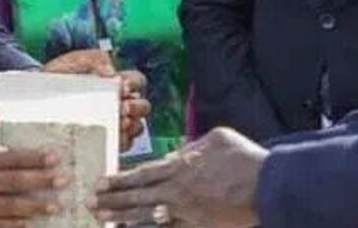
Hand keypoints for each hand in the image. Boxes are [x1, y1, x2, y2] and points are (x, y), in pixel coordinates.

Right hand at [0, 92, 63, 226]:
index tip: (54, 157)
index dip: (31, 158)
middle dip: (39, 182)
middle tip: (63, 181)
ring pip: (4, 208)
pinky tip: (31, 223)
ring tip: (55, 206)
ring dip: (32, 208)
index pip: (5, 158)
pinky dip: (12, 225)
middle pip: (9, 184)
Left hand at [42, 50, 151, 151]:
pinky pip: (123, 144)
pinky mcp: (105, 141)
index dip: (134, 85)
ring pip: (137, 127)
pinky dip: (123, 142)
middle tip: (122, 108)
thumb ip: (96, 59)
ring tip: (119, 124)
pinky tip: (114, 138)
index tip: (122, 88)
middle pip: (143, 107)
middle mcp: (120, 103)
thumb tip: (113, 74)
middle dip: (136, 107)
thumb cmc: (60, 76)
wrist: (38, 97)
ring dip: (132, 126)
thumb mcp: (77, 60)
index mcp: (117, 82)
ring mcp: (114, 123)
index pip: (138, 82)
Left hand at [89, 127, 266, 226]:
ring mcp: (186, 210)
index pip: (141, 173)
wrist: (267, 184)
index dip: (119, 179)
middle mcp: (177, 189)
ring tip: (101, 219)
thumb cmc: (244, 158)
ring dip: (121, 217)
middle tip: (90, 202)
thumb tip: (178, 154)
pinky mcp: (198, 225)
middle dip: (111, 199)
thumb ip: (193, 146)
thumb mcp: (217, 138)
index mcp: (180, 166)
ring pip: (146, 215)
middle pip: (137, 195)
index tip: (100, 182)